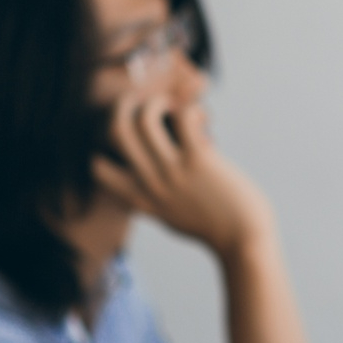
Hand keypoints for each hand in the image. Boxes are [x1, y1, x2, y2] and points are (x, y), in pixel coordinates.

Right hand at [92, 95, 273, 259]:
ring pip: (145, 118)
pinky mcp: (199, 160)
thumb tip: (149, 184)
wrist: (244, 240)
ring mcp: (172, 172)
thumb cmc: (214, 228)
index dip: (107, 145)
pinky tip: (203, 120)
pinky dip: (191, 110)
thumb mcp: (172, 218)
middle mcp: (150, 184)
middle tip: (144, 103)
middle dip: (125, 106)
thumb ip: (155, 200)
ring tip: (174, 107)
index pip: (98, 167)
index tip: (132, 136)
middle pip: (116, 131)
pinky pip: (183, 117)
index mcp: (140, 199)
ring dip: (158, 102)